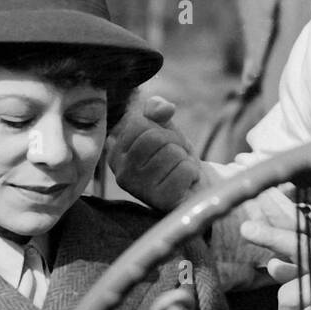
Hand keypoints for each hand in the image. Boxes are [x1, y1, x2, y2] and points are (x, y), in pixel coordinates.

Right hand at [108, 95, 203, 211]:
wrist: (194, 187)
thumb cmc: (174, 156)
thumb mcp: (163, 127)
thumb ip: (157, 109)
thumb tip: (164, 108)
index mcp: (116, 154)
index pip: (138, 123)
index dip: (159, 127)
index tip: (163, 142)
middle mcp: (122, 173)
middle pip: (154, 138)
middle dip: (174, 142)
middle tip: (176, 156)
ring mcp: (140, 190)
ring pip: (172, 153)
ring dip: (184, 158)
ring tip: (179, 170)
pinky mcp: (161, 201)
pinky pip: (184, 170)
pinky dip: (192, 172)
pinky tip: (186, 182)